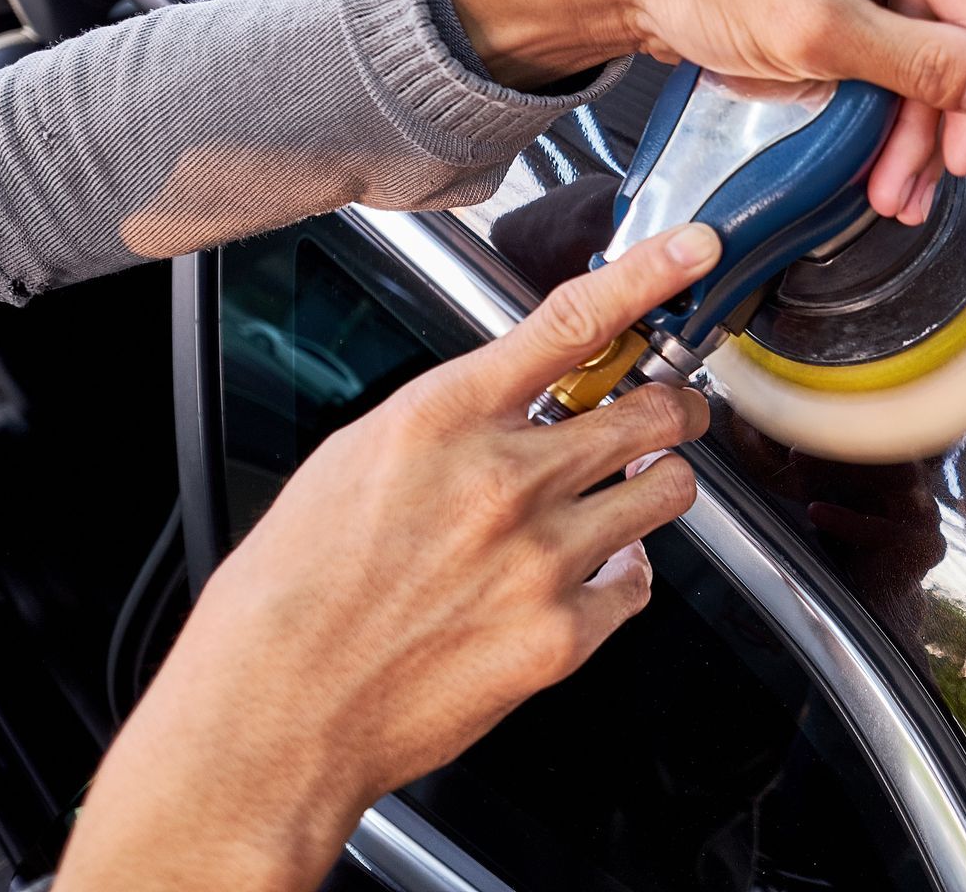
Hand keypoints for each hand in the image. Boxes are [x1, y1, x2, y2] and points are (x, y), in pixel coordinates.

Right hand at [55, 224, 722, 891]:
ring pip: (669, 490)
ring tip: (625, 496)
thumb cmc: (293, 592)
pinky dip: (622, 576)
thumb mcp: (358, 459)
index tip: (695, 251)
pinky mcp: (562, 634)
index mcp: (443, 419)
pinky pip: (640, 582)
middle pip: (654, 409)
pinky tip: (583, 579)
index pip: (571, 322)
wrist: (270, 713)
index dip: (649, 276)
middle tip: (672, 412)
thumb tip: (522, 396)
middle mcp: (504, 480)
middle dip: (676, 405)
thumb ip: (455, 419)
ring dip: (658, 484)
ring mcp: (542, 559)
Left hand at [449, 0, 965, 223]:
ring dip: (905, 127)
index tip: (954, 158)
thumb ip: (911, 60)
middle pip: (947, 40)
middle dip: (925, 122)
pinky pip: (888, 53)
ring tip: (888, 188)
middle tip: (905, 189)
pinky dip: (880, 108)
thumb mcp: (812, 28)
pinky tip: (873, 156)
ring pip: (920, 57)